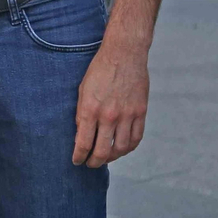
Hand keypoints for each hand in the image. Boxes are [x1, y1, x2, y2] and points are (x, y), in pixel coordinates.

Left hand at [72, 41, 149, 167]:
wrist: (124, 53)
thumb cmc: (100, 70)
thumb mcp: (83, 90)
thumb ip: (82, 114)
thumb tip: (81, 135)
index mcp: (90, 108)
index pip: (83, 143)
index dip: (79, 156)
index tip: (77, 161)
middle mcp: (109, 115)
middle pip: (102, 151)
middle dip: (94, 162)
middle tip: (90, 164)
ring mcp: (127, 115)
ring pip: (121, 148)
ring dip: (112, 157)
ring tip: (105, 157)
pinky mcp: (140, 112)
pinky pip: (136, 138)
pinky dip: (129, 148)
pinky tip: (122, 148)